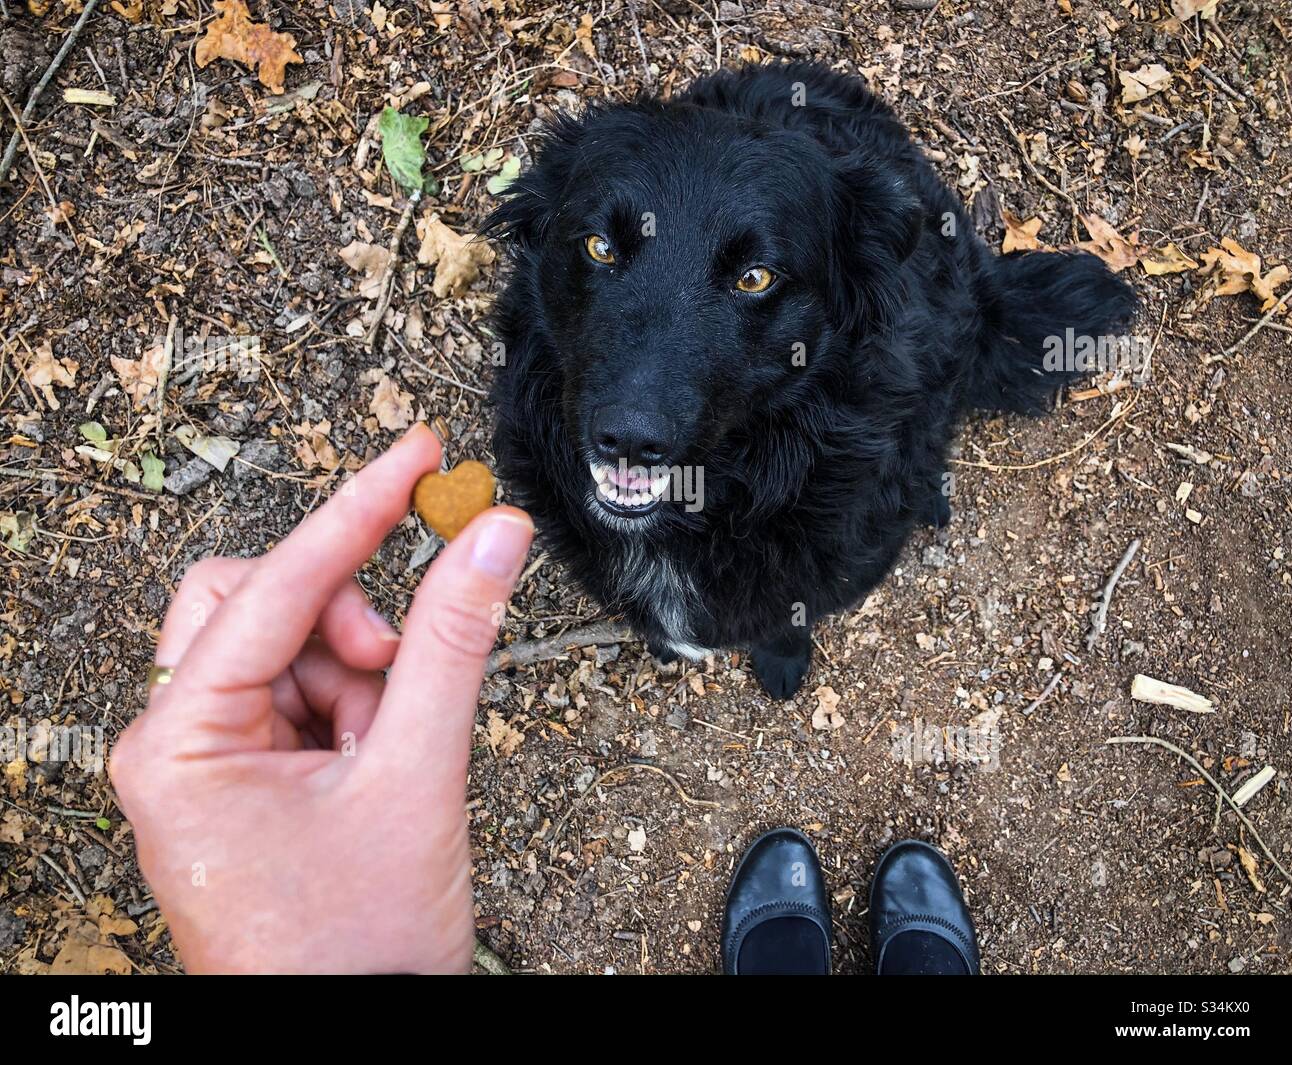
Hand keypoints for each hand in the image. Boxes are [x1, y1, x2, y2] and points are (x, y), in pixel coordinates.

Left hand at [109, 424, 533, 972]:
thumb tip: (491, 537)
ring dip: (357, 674)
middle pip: (259, 601)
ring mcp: (209, 757)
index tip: (412, 456)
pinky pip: (303, 688)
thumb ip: (454, 639)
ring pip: (290, 642)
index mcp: (180, 743)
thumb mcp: (417, 773)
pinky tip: (375, 760)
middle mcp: (175, 741)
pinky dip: (354, 704)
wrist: (359, 1034)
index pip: (272, 587)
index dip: (355, 511)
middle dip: (341, 618)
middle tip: (393, 663)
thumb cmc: (355, 948)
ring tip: (388, 747)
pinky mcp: (245, 770)